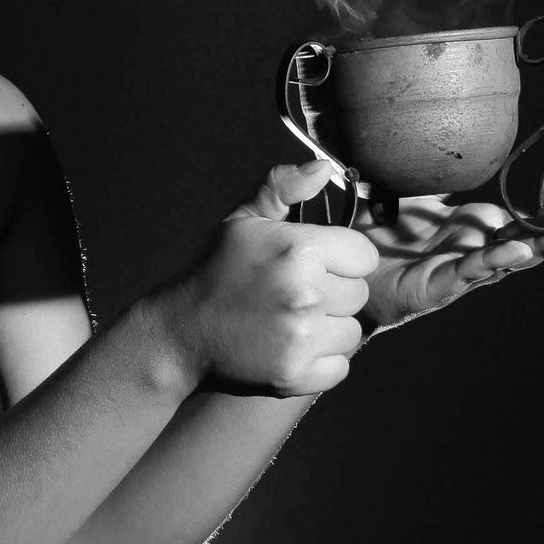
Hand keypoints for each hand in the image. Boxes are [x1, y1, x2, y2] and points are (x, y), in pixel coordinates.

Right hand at [161, 162, 377, 396]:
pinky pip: (340, 366)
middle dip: (335, 291)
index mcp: (298, 250)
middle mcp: (305, 294)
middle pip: (359, 293)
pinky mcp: (296, 375)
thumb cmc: (216, 269)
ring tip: (293, 318)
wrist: (181, 331)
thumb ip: (284, 187)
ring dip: (330, 327)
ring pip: (352, 330)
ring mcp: (301, 339)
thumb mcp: (244, 219)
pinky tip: (292, 345)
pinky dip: (322, 360)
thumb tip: (323, 167)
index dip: (341, 256)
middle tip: (297, 291)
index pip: (363, 254)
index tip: (315, 262)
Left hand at [353, 159, 543, 333]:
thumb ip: (432, 171)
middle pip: (535, 236)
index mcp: (479, 226)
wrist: (355, 275)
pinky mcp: (443, 284)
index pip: (528, 212)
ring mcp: (466, 268)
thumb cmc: (387, 237)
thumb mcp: (413, 193)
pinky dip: (497, 259)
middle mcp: (481, 247)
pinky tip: (516, 249)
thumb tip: (446, 138)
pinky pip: (474, 271)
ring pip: (515, 257)